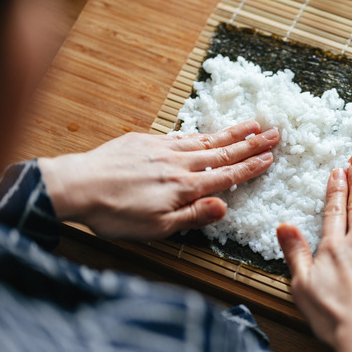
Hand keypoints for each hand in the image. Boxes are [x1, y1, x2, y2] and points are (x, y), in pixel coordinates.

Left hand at [39, 120, 278, 239]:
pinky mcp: (145, 141)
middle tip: (274, 132)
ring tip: (252, 124)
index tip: (270, 157)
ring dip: (230, 133)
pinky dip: (199, 133)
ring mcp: (162, 149)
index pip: (226, 176)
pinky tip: (206, 132)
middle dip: (251, 143)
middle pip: (222, 152)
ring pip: (204, 139)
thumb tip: (223, 207)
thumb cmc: (115, 214)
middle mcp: (179, 164)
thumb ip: (192, 216)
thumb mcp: (156, 227)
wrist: (77, 186)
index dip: (250, 167)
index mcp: (185, 187)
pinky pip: (180, 135)